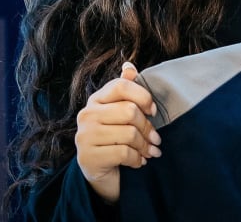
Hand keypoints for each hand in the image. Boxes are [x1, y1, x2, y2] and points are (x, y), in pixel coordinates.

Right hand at [75, 61, 161, 203]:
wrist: (99, 172)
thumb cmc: (114, 138)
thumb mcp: (121, 114)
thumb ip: (126, 90)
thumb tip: (129, 66)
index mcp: (96, 100)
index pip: (121, 86)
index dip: (143, 96)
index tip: (153, 111)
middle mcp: (86, 115)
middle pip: (129, 111)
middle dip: (148, 128)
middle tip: (156, 138)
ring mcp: (84, 136)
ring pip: (129, 134)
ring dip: (145, 146)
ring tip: (151, 151)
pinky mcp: (88, 157)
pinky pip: (124, 153)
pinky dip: (137, 159)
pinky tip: (140, 162)